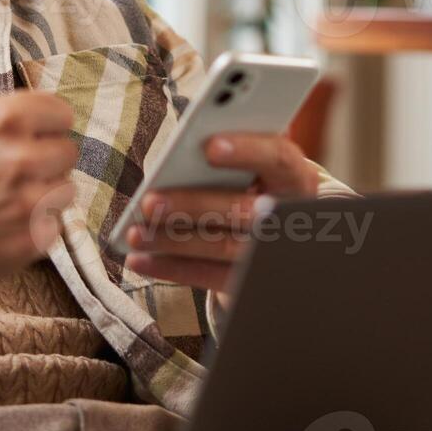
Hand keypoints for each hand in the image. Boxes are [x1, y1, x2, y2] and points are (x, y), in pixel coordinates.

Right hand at [0, 0, 77, 303]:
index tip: (11, 133)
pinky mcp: (24, 243)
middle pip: (66, 152)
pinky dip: (34, 227)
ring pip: (65, 190)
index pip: (60, 113)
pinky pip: (54, 227)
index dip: (37, 123)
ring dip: (41, 192)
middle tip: (4, 165)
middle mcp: (19, 160)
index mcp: (5, 118)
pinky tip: (2, 220)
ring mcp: (24, 206)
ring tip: (2, 194)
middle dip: (41, 157)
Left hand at [122, 132, 319, 296]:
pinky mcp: (253, 284)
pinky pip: (211, 278)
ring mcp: (274, 256)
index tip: (210, 146)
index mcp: (296, 177)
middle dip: (194, 206)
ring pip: (223, 248)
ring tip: (135, 233)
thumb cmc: (256, 187)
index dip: (248, 152)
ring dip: (174, 241)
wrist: (281, 239)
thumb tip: (182, 155)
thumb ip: (231, 156)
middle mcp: (291, 217)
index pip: (280, 158)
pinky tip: (141, 260)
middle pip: (245, 211)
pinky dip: (172, 269)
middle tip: (150, 202)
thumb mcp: (255, 167)